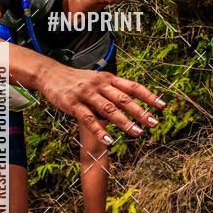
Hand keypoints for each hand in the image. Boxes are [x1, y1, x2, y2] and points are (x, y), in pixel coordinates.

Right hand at [37, 62, 165, 143]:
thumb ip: (113, 89)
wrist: (50, 73)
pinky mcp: (73, 104)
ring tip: (138, 133)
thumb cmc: (77, 79)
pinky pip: (89, 119)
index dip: (148, 96)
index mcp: (108, 78)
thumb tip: (132, 100)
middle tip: (154, 123)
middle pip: (124, 99)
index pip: (132, 86)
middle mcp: (100, 85)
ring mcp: (86, 94)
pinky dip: (100, 130)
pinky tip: (109, 140)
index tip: (162, 106)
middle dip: (141, 111)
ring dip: (124, 122)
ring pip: (109, 109)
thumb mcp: (97, 79)